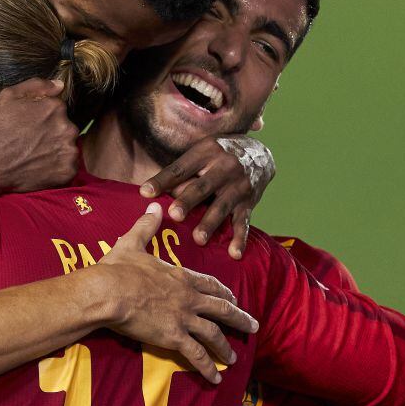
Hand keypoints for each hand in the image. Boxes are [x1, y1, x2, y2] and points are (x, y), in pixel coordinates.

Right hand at [0, 78, 78, 193]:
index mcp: (56, 107)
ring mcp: (69, 150)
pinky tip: (39, 167)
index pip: (59, 110)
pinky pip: (68, 167)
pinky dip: (57, 168)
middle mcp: (68, 127)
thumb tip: (60, 85)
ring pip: (68, 147)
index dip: (43, 118)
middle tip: (31, 143)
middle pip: (66, 128)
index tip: (31, 127)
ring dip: (56, 151)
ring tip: (34, 156)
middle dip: (52, 134)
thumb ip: (37, 85)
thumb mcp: (9, 96)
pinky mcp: (68, 171)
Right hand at [97, 202, 257, 383]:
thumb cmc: (117, 268)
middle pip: (222, 309)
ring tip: (235, 358)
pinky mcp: (174, 337)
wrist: (108, 291)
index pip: (210, 284)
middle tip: (253, 327)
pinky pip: (196, 355)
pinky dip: (208, 367)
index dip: (224, 292)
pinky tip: (216, 378)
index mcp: (180, 276)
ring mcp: (183, 318)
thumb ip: (146, 226)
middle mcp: (188, 297)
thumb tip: (154, 206)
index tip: (234, 298)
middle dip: (239, 318)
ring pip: (214, 334)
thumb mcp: (132, 242)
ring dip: (226, 347)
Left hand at [139, 134, 274, 258]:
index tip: (145, 192)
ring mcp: (238, 185)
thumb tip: (153, 195)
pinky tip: (234, 253)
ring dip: (210, 223)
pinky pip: (243, 222)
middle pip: (202, 187)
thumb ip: (181, 173)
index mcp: (205, 152)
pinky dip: (239, 239)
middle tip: (174, 215)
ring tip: (198, 240)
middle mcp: (224, 166)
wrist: (259, 154)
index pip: (179, 168)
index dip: (162, 180)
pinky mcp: (250, 202)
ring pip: (221, 206)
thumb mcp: (200, 153)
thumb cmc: (217, 156)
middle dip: (188, 201)